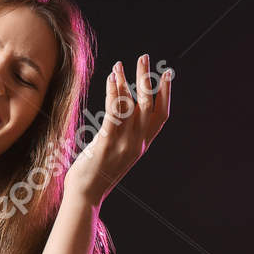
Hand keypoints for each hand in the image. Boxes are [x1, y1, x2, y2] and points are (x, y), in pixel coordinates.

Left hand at [66, 53, 170, 208]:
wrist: (85, 196)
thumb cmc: (96, 172)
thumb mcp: (117, 150)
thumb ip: (125, 132)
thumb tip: (125, 108)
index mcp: (142, 145)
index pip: (161, 116)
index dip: (166, 94)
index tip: (167, 74)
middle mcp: (137, 143)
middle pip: (149, 106)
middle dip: (148, 79)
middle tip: (144, 57)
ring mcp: (124, 144)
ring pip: (132, 106)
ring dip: (126, 82)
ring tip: (120, 64)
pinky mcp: (107, 144)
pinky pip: (114, 114)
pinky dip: (114, 94)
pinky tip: (111, 79)